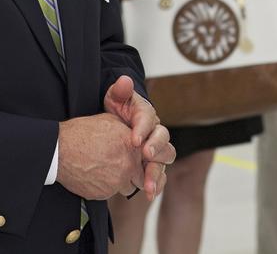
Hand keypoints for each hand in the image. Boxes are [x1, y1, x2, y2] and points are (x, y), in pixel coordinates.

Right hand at [56, 112, 141, 200]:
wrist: (60, 150)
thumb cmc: (82, 133)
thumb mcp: (110, 122)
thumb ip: (130, 133)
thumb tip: (138, 139)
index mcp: (133, 146)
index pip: (150, 160)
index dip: (144, 161)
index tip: (139, 161)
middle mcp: (128, 165)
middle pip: (142, 178)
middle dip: (135, 174)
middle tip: (121, 167)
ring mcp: (117, 181)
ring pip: (127, 188)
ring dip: (121, 182)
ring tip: (105, 170)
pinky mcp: (104, 194)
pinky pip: (110, 193)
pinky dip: (105, 187)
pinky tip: (94, 175)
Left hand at [104, 76, 175, 198]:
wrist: (113, 127)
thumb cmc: (116, 111)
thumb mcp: (114, 98)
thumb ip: (119, 90)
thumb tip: (125, 81)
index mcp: (146, 114)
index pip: (148, 119)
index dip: (143, 129)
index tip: (134, 140)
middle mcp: (155, 132)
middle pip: (163, 139)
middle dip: (155, 148)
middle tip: (145, 155)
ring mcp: (155, 150)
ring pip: (163, 160)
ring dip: (156, 173)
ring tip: (148, 186)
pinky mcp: (151, 165)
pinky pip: (159, 175)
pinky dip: (156, 185)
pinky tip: (149, 194)